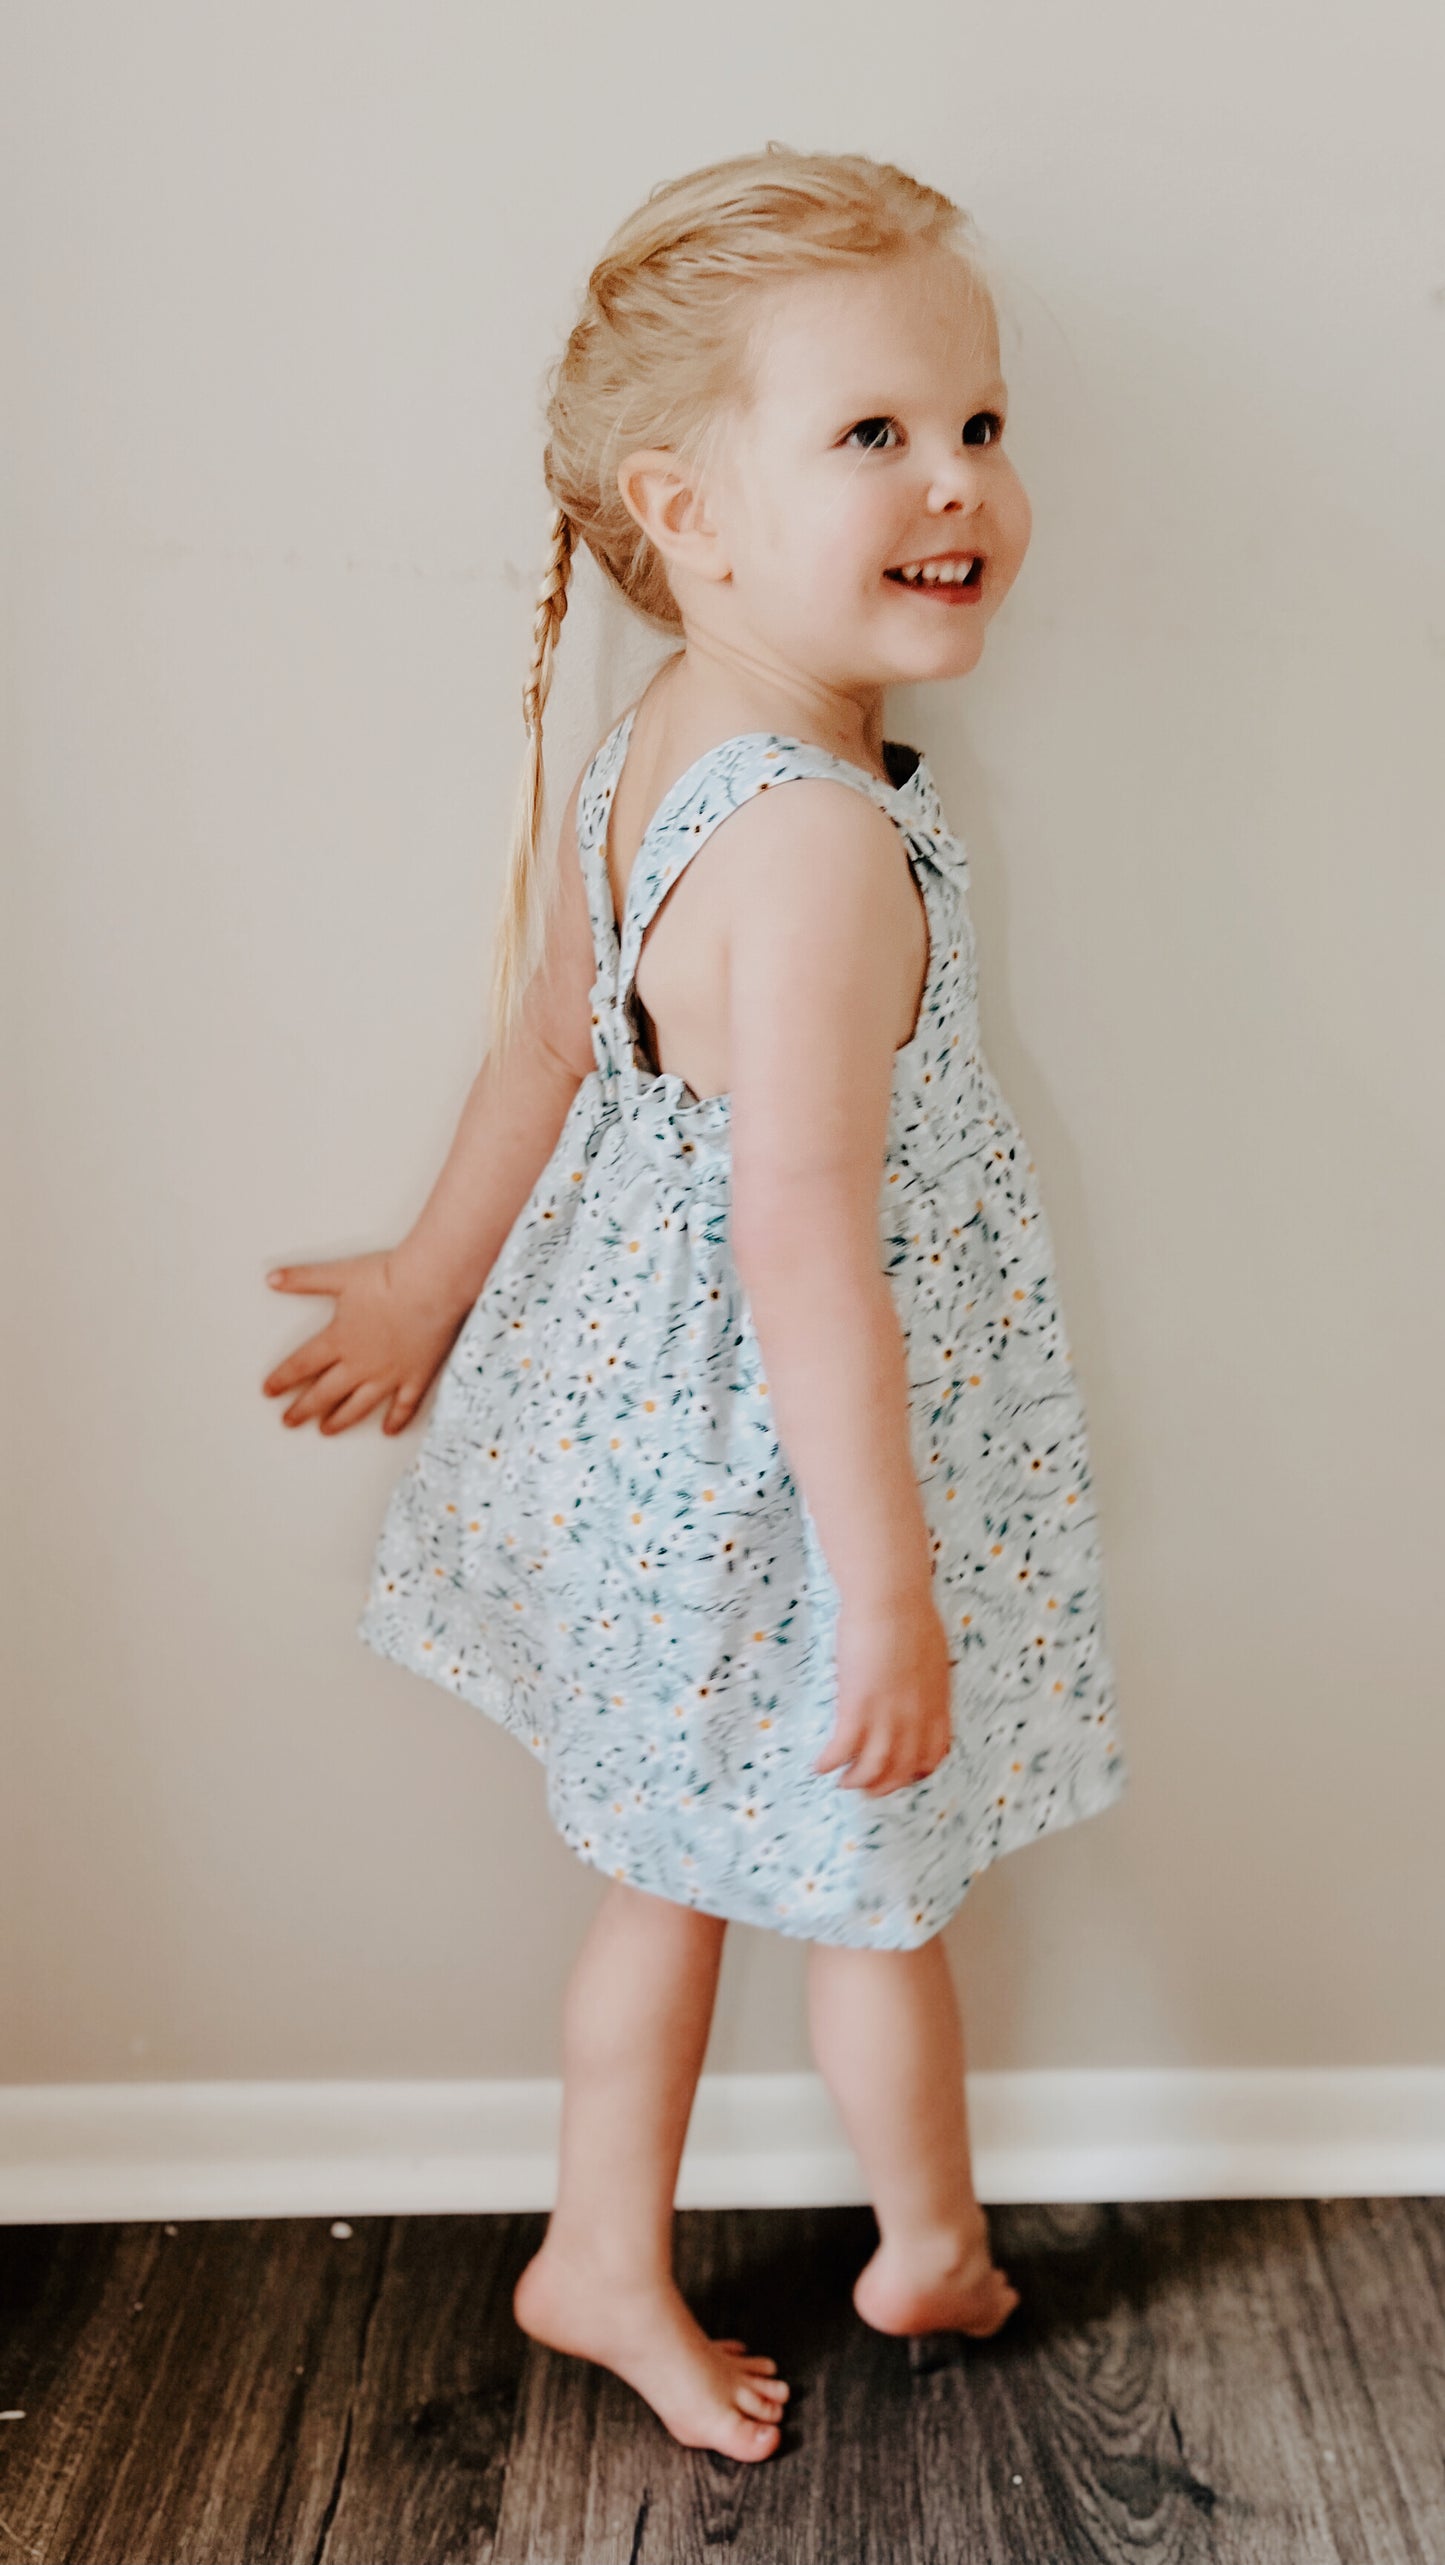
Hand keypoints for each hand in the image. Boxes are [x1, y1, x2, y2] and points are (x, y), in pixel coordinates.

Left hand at [261, 1246, 467, 1436]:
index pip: (301, 1365)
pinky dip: (396, 1419)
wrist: (431, 1287)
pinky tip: (388, 1430)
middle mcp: (359, 1364)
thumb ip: (303, 1279)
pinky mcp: (416, 1376)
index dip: (282, 1379)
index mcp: (338, 1340)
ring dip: (340, 1420)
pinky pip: (404, 1405)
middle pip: (324, 1393)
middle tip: (289, 1421)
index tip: (269, 1392)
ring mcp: (388, 1374)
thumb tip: (271, 1278)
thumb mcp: (339, 1275)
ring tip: (326, 1430)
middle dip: (303, 1409)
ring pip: (358, 1406)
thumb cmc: (388, 1278)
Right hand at [813, 1591, 953, 1795]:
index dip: (916, 1771)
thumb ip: (926, 1682)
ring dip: (856, 1781)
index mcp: (936, 1706)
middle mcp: (915, 1719)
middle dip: (883, 1785)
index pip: (933, 1755)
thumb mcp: (932, 1657)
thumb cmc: (910, 1615)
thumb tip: (916, 1686)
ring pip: (873, 1770)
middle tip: (865, 1786)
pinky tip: (819, 1765)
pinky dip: (829, 1762)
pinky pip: (842, 1749)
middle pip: (902, 1771)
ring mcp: (887, 1715)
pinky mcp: (858, 1706)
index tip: (900, 1772)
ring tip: (841, 1781)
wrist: (892, 1598)